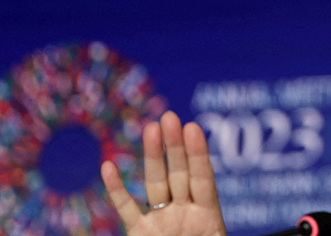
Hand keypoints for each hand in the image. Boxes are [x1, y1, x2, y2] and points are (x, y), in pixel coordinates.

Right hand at [101, 111, 226, 235]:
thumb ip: (213, 230)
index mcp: (208, 219)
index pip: (203, 180)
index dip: (198, 155)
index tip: (193, 128)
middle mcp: (185, 215)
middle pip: (179, 174)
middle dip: (174, 146)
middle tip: (170, 116)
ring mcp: (162, 222)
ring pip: (155, 184)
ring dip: (151, 156)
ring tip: (150, 128)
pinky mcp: (139, 233)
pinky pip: (126, 208)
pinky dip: (116, 189)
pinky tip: (108, 166)